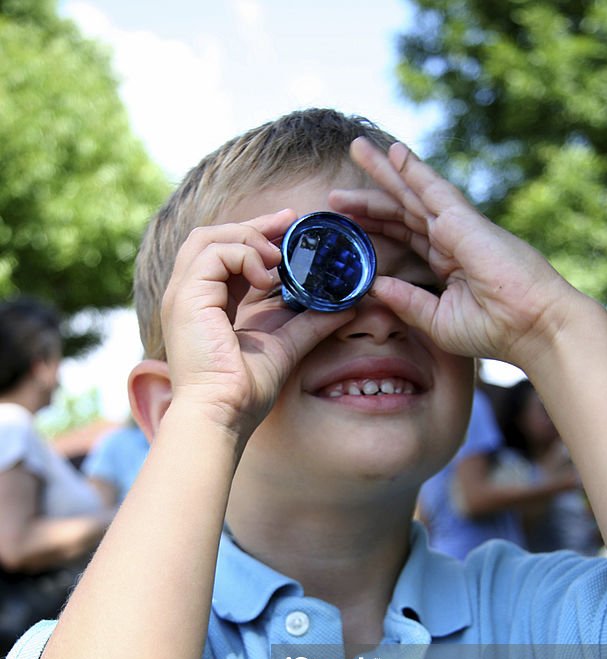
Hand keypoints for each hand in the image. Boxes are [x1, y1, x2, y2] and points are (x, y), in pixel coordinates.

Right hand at [160, 210, 352, 433]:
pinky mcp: (187, 297)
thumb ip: (310, 323)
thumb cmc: (244, 392)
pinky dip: (245, 255)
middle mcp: (189, 295)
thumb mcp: (285, 346)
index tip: (288, 230)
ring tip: (278, 258)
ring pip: (209, 237)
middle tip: (290, 222)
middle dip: (252, 225)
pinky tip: (266, 277)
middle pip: (212, 236)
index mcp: (204, 305)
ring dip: (249, 238)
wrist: (223, 413)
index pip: (224, 254)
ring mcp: (183, 294)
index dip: (255, 237)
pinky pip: (215, 253)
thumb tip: (346, 308)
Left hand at [331, 138, 587, 368]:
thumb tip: (374, 285)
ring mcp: (457, 227)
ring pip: (411, 193)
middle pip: (401, 210)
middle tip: (335, 192)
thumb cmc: (495, 329)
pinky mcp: (463, 221)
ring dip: (383, 172)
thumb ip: (406, 301)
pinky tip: (392, 152)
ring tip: (356, 149)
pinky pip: (432, 188)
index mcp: (445, 263)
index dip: (373, 229)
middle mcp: (450, 239)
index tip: (343, 225)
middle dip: (369, 198)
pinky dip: (412, 168)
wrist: (532, 326)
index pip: (403, 238)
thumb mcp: (438, 321)